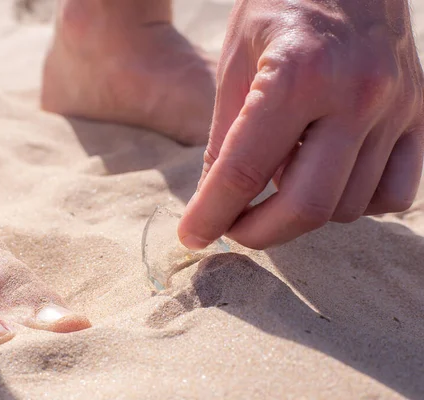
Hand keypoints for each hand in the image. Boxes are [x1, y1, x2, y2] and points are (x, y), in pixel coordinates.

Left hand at [178, 0, 423, 249]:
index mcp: (298, 74)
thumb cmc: (279, 7)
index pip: (244, 170)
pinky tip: (325, 180)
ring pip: (347, 206)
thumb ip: (225, 137)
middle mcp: (357, 94)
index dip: (210, 213)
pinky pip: (392, 192)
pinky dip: (353, 202)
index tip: (191, 236)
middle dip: (258, 232)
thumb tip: (214, 201)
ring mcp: (397, 107)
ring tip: (275, 189)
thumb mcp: (234, 63)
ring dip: (301, 214)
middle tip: (232, 227)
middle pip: (306, 206)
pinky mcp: (420, 115)